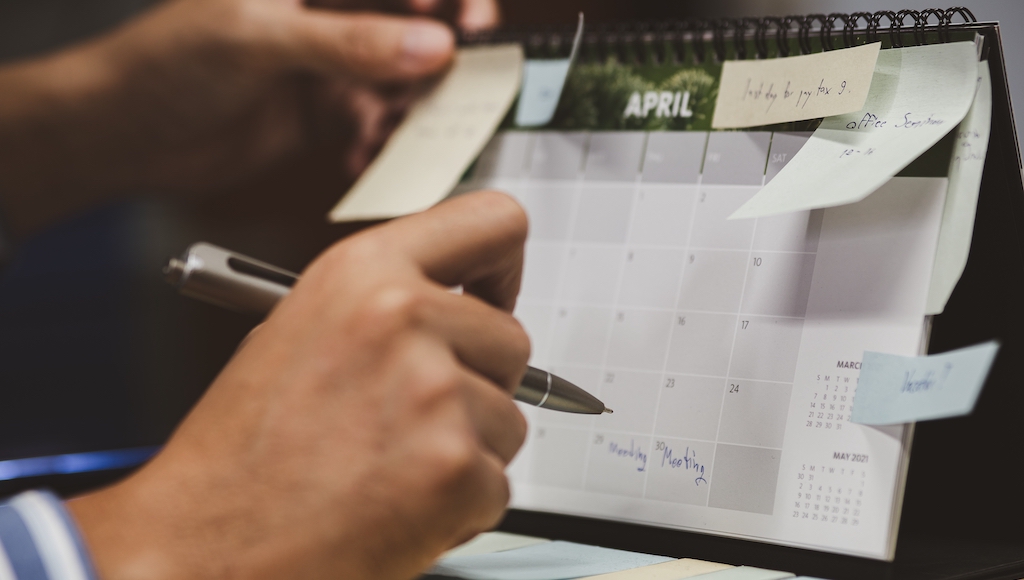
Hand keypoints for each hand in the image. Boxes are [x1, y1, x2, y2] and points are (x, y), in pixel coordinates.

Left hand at [0, 0, 498, 238]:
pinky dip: (380, 141)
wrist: (127, 135)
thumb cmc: (166, 62)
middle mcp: (326, 11)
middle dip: (443, 50)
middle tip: (466, 79)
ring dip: (413, 103)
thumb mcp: (260, 39)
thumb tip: (431, 46)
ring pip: (400, 75)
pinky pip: (375, 121)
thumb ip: (350, 42)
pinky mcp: (324, 109)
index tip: (470, 25)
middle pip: (412, 19)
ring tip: (409, 128)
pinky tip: (364, 154)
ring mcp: (328, 61)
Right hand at [67, 191, 529, 579]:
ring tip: (389, 467)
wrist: (202, 547)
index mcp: (363, 272)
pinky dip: (461, 505)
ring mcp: (435, 394)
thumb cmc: (239, 455)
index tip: (494, 294)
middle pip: (511, 339)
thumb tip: (453, 304)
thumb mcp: (297, 333)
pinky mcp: (454, 468)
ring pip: (510, 419)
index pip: (493, 222)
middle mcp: (404, 320)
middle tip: (414, 418)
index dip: (502, 265)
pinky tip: (397, 507)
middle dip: (478, 383)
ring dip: (467, 448)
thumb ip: (382, 304)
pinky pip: (498, 483)